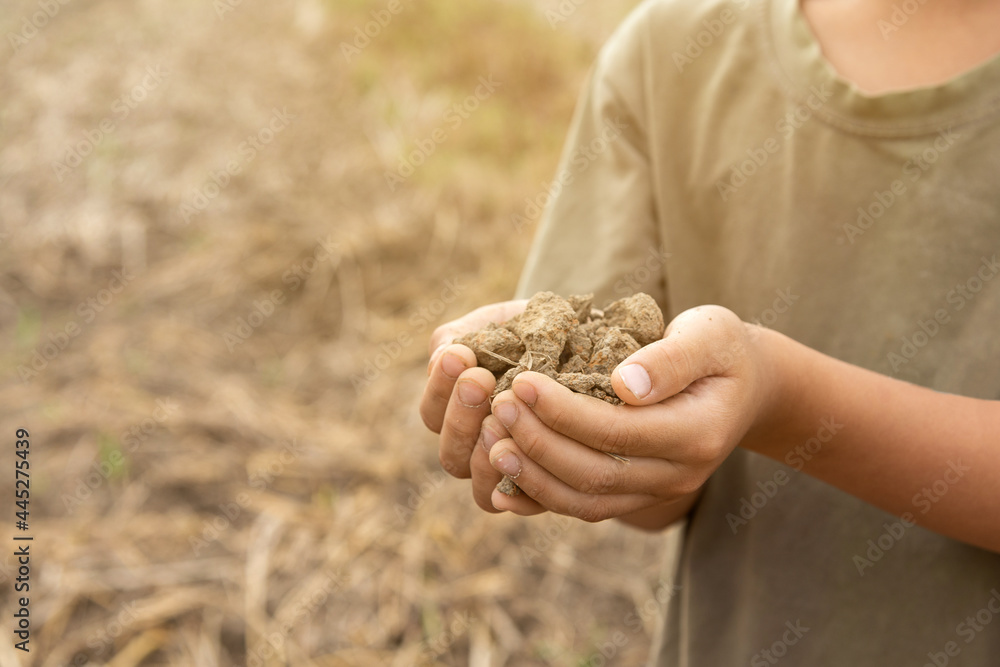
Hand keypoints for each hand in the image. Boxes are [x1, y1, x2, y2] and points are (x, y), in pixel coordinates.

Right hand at [420, 299, 540, 512]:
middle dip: (461, 415)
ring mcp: (510, 472)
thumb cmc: (538, 334)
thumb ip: (460, 336)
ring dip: (487, 447)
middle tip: (480, 379)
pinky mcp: (546, 488)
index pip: (433, 414)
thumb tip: (441, 358)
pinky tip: (529, 448)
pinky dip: (522, 478)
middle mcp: (478, 449)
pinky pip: (525, 498)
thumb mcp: (497, 324)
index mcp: (459, 412)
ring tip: (505, 410)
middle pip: (451, 454)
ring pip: (480, 480)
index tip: (461, 355)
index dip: (441, 389)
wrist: (593, 346)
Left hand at [484, 305, 777, 520]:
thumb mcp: (709, 335)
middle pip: (596, 472)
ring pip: (585, 500)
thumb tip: (624, 384)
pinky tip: (502, 479)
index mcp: (696, 433)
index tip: (522, 382)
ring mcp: (656, 492)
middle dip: (539, 441)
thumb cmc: (720, 349)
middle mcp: (678, 474)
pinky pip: (584, 507)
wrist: (742, 386)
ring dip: (533, 475)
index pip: (618, 431)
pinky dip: (541, 496)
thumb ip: (671, 358)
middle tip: (498, 406)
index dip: (564, 412)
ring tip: (490, 441)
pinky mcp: (634, 496)